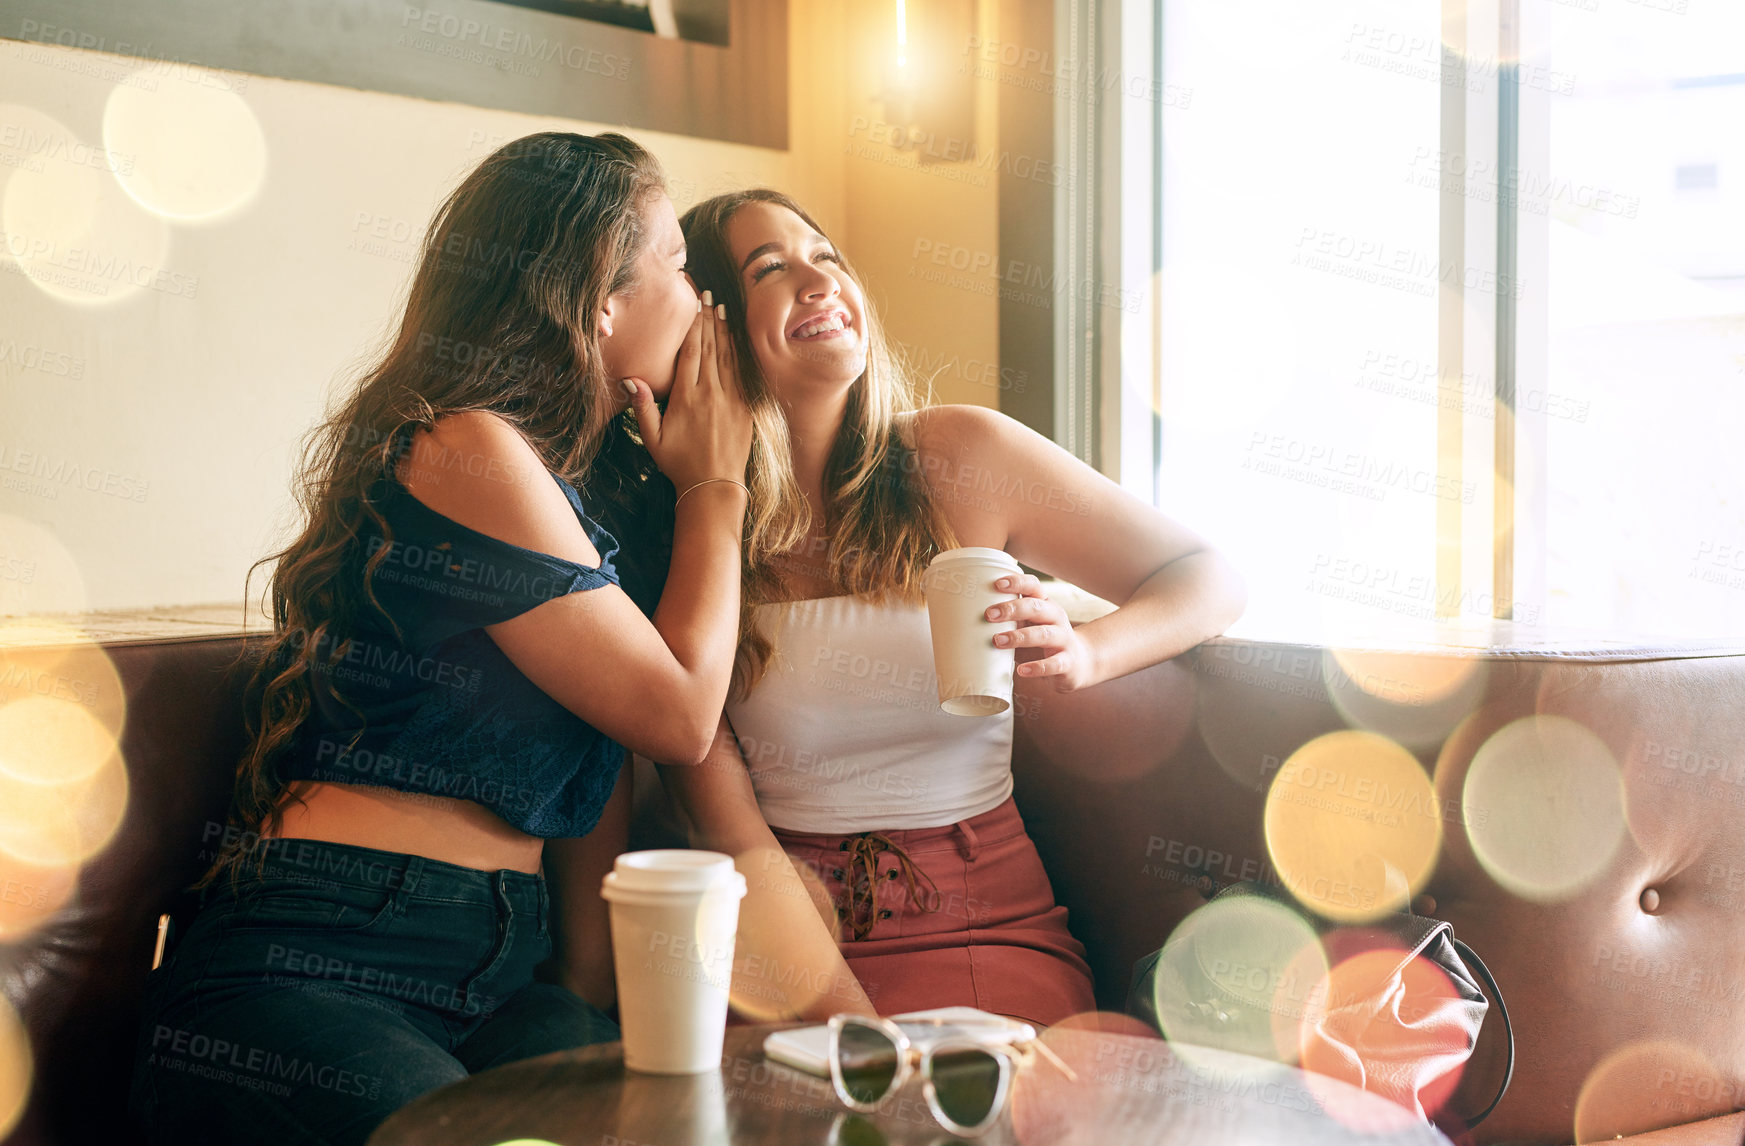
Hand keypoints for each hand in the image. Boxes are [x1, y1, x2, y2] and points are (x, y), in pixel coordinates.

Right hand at [623, 291, 752, 494]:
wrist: (715, 486)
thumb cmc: (679, 464)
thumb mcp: (653, 439)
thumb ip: (642, 408)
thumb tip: (630, 379)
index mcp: (687, 397)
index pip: (691, 351)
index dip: (694, 325)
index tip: (695, 304)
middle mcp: (711, 393)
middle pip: (710, 347)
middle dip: (709, 319)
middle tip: (708, 295)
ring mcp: (731, 399)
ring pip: (728, 356)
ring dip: (724, 330)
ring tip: (722, 308)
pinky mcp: (744, 407)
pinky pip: (740, 373)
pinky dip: (737, 352)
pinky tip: (735, 339)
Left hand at [985, 573, 1096, 690]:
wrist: (1079, 662)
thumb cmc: (1044, 638)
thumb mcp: (1029, 623)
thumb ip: (1009, 618)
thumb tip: (967, 616)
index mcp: (1045, 604)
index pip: (1034, 586)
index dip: (1017, 582)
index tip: (997, 584)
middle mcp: (1056, 618)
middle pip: (1036, 607)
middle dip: (1012, 608)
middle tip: (989, 615)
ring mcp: (1063, 640)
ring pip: (1043, 634)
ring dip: (1019, 637)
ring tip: (997, 641)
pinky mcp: (1067, 662)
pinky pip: (1053, 664)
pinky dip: (1036, 667)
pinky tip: (1021, 670)